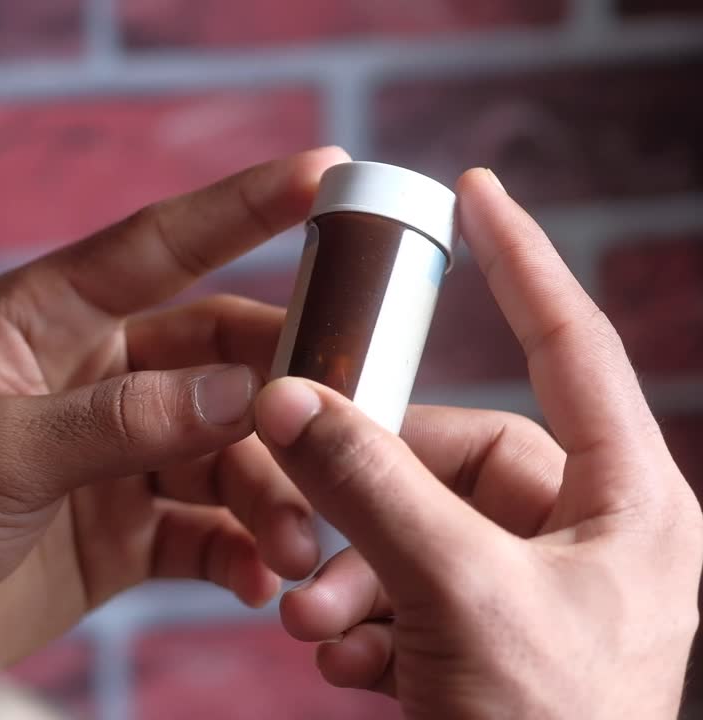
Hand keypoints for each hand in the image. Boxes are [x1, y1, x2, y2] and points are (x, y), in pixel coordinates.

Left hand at [0, 147, 350, 666]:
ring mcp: (115, 455)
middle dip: (283, 392)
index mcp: (47, 322)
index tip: (327, 173)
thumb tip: (239, 394)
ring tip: (297, 543)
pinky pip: (208, 527)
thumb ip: (117, 420)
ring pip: (226, 451)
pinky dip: (241, 550)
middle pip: (220, 357)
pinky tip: (258, 578)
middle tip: (347, 426)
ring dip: (271, 492)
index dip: (244, 207)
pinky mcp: (127, 530)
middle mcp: (92, 376)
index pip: (159, 247)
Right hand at [255, 169, 702, 718]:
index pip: (573, 348)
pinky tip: (347, 665)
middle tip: (306, 544)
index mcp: (625, 504)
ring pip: (409, 532)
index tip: (478, 194)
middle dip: (364, 506)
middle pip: (447, 461)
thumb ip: (371, 488)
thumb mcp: (459, 595)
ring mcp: (526, 590)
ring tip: (316, 628)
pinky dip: (363, 622)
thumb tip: (288, 399)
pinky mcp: (478, 638)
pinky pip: (401, 592)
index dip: (525, 263)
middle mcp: (580, 535)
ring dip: (349, 576)